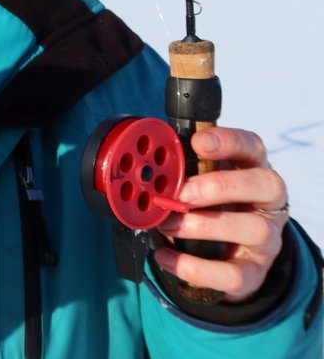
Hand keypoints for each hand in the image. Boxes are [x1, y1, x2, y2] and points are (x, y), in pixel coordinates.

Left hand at [153, 126, 288, 301]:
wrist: (229, 251)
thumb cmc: (210, 202)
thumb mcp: (201, 178)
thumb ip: (185, 168)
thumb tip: (150, 163)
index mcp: (252, 168)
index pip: (253, 147)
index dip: (229, 142)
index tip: (198, 143)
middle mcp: (267, 201)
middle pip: (265, 185)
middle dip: (219, 186)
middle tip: (180, 194)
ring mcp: (267, 238)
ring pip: (254, 229)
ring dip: (203, 226)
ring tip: (167, 224)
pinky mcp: (255, 272)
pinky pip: (234, 275)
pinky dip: (195, 267)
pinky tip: (165, 256)